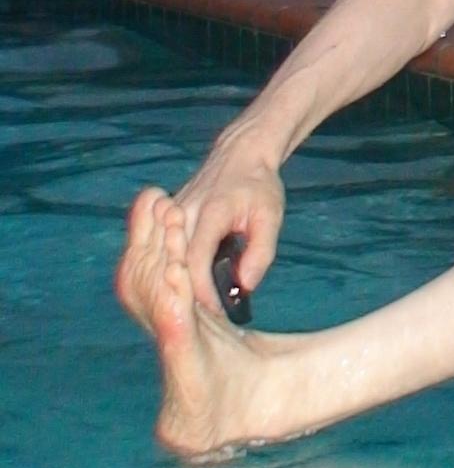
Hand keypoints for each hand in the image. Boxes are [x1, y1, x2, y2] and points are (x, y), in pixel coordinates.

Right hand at [172, 128, 286, 312]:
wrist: (241, 153)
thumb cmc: (259, 186)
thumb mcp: (270, 217)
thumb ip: (260, 253)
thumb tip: (245, 287)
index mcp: (211, 212)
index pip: (196, 260)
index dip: (203, 291)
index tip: (218, 310)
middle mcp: (184, 213)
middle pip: (175, 263)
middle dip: (190, 292)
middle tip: (212, 314)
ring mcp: (173, 215)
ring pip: (168, 258)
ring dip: (183, 282)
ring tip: (206, 302)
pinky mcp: (169, 218)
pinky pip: (168, 249)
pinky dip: (179, 269)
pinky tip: (196, 284)